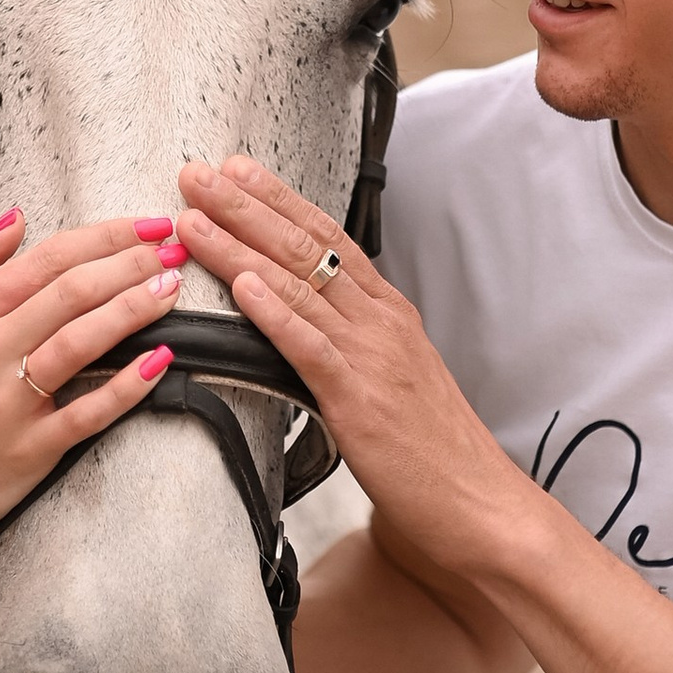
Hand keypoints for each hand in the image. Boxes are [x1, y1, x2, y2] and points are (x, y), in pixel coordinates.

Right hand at [0, 208, 179, 566]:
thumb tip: (14, 220)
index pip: (45, 259)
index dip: (105, 236)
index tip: (145, 225)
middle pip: (72, 291)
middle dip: (132, 262)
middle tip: (174, 247)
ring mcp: (10, 403)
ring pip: (83, 340)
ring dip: (135, 308)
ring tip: (171, 288)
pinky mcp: (32, 449)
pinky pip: (89, 411)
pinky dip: (128, 385)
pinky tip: (160, 360)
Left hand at [171, 158, 516, 587]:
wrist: (479, 502)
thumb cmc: (431, 451)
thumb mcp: (391, 380)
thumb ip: (352, 346)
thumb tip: (306, 326)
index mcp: (388, 312)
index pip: (326, 238)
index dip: (278, 199)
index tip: (235, 170)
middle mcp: (381, 321)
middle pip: (306, 246)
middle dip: (245, 206)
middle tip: (197, 173)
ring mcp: (372, 355)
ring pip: (298, 285)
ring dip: (239, 246)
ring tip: (194, 218)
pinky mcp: (360, 398)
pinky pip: (309, 344)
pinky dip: (273, 310)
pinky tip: (240, 285)